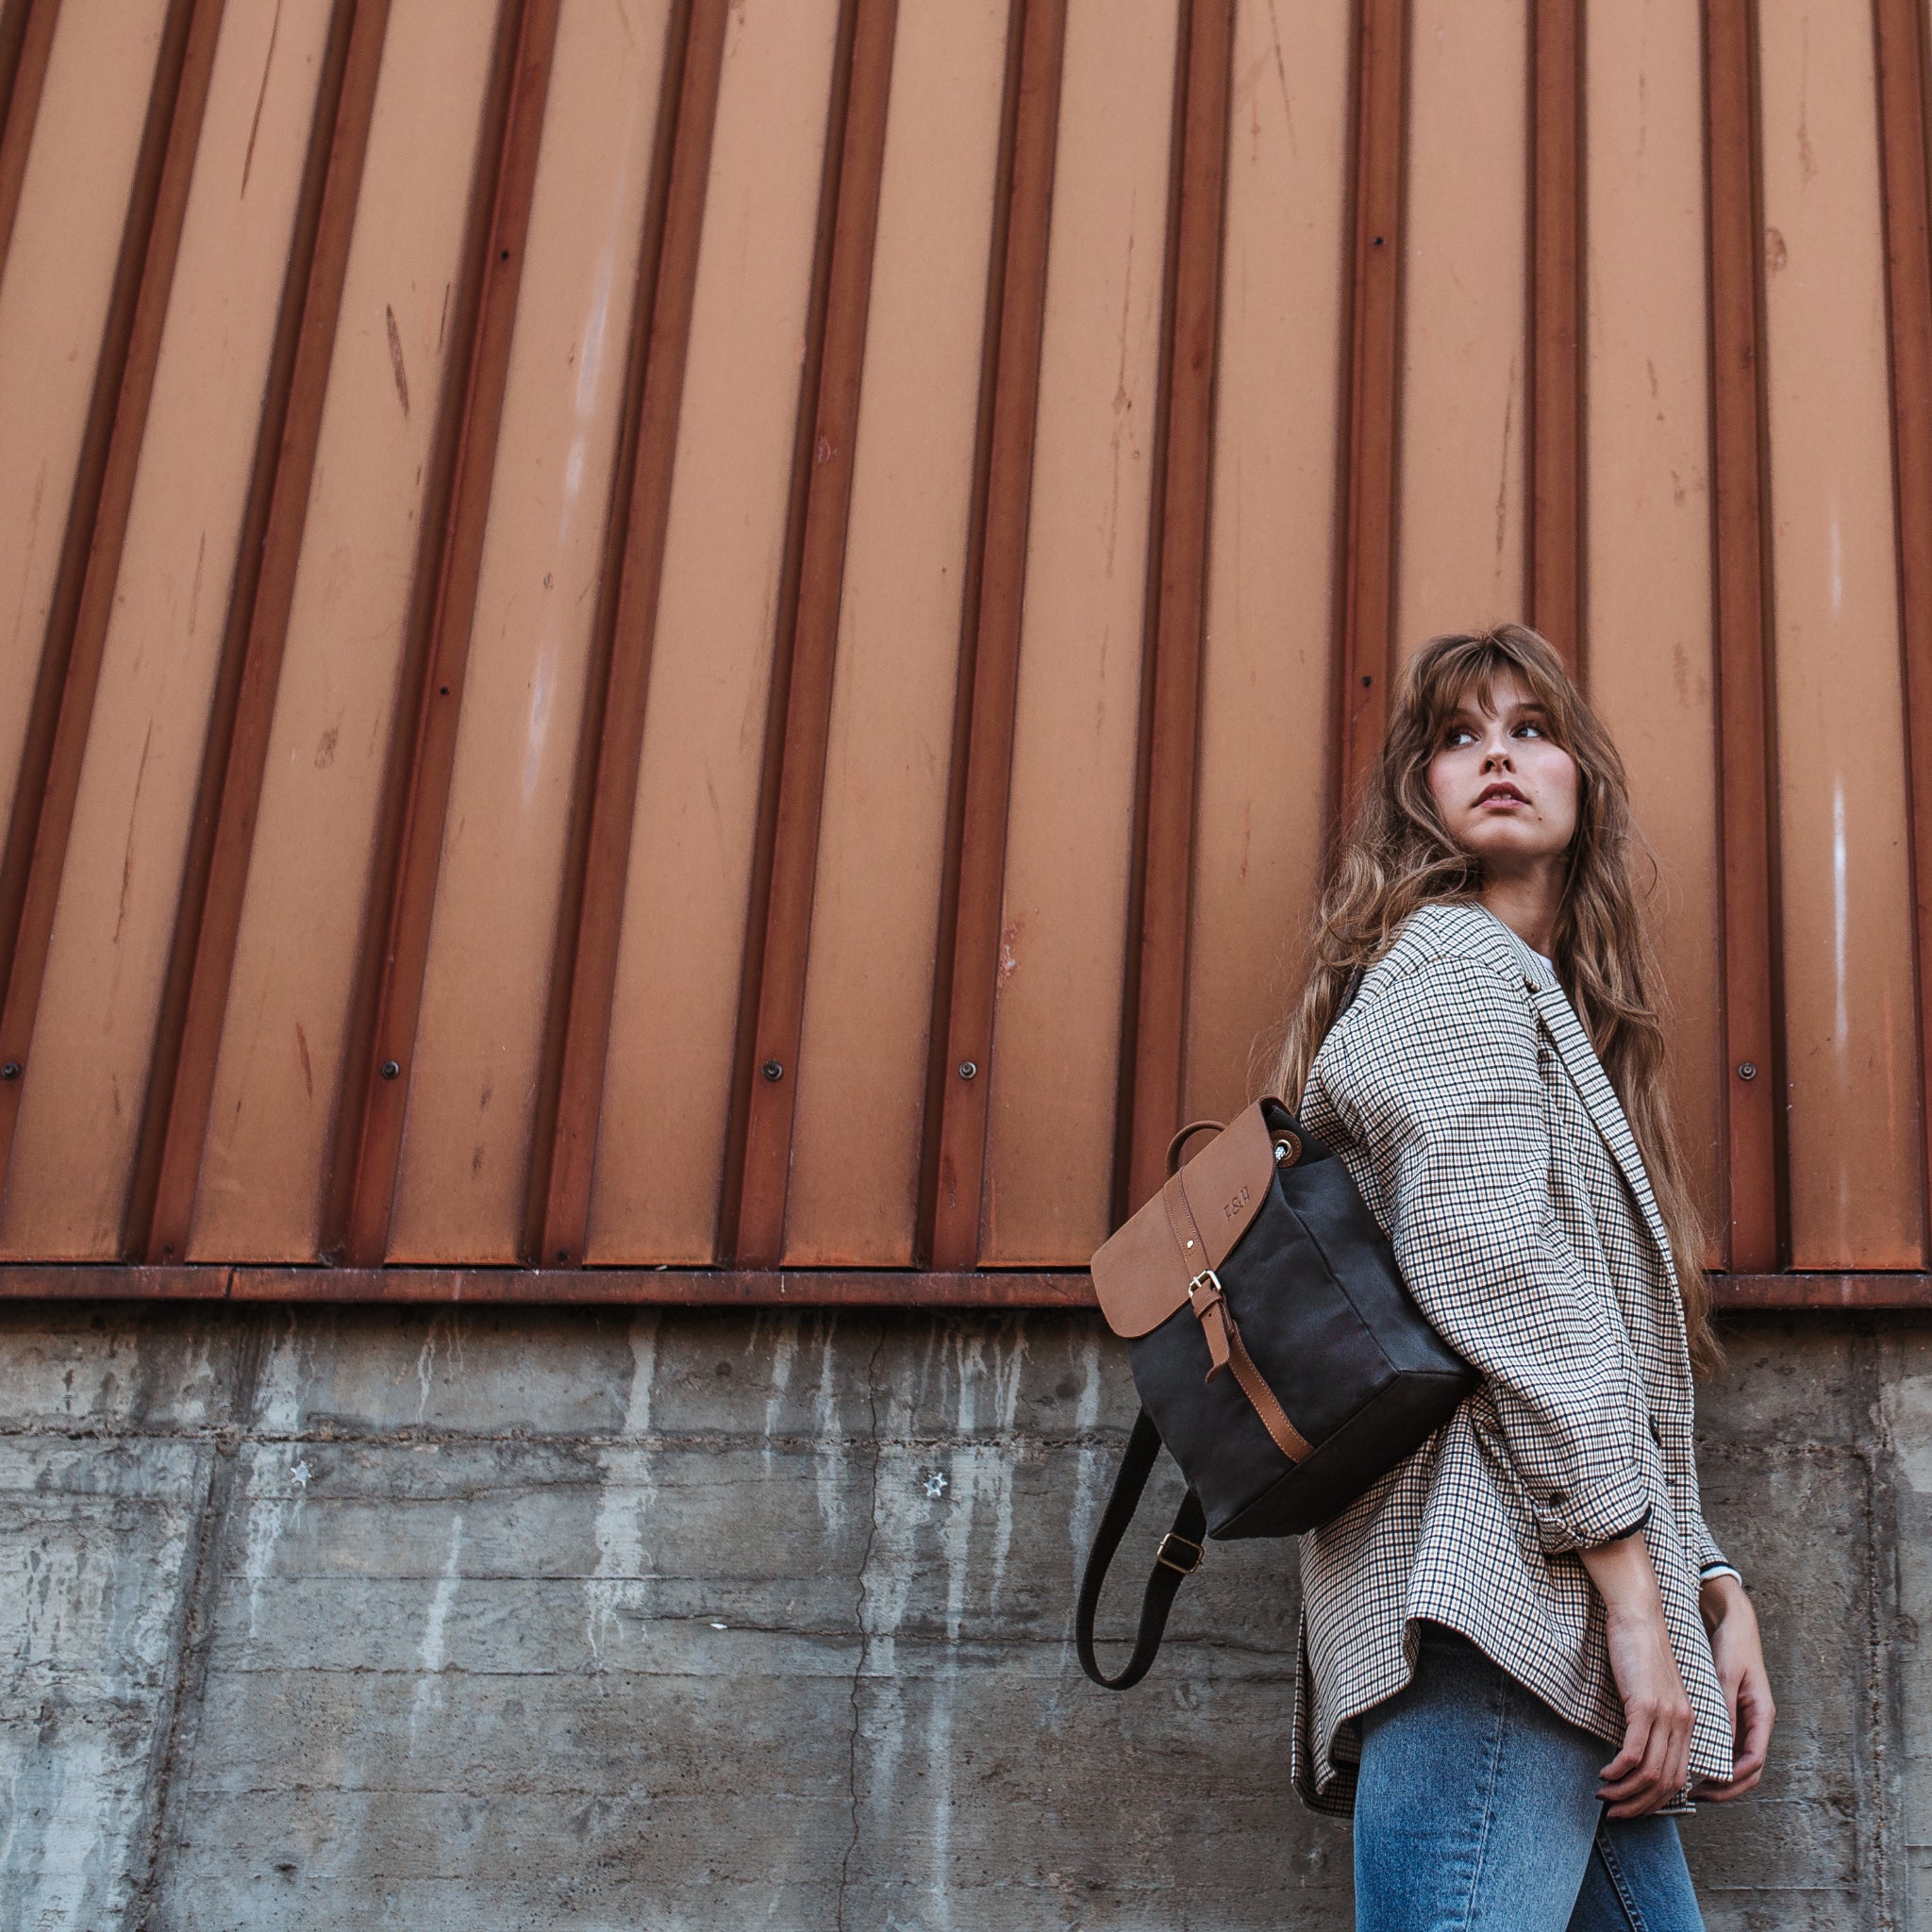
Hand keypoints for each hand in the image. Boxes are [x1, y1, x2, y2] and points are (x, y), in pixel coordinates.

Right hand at [1580, 1531, 1694, 1817]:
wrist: (1638, 1614)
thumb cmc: (1638, 1647)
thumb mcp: (1651, 1688)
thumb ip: (1652, 1717)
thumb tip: (1635, 1746)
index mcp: (1688, 1723)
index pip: (1678, 1778)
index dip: (1656, 1801)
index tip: (1631, 1807)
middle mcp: (1683, 1724)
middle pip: (1667, 1784)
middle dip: (1640, 1806)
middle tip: (1616, 1813)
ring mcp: (1666, 1716)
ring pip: (1652, 1774)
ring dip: (1626, 1793)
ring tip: (1605, 1797)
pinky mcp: (1645, 1705)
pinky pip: (1634, 1753)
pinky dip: (1619, 1772)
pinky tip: (1604, 1775)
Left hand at [1693, 1574, 1774, 1800]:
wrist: (1735, 1621)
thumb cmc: (1733, 1644)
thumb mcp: (1727, 1675)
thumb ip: (1725, 1706)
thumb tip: (1719, 1743)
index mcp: (1762, 1715)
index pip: (1752, 1762)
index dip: (1731, 1779)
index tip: (1706, 1788)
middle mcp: (1757, 1723)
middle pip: (1747, 1770)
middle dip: (1725, 1787)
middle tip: (1694, 1796)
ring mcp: (1747, 1720)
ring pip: (1737, 1761)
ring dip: (1719, 1777)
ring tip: (1689, 1786)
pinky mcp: (1734, 1713)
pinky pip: (1728, 1746)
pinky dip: (1714, 1758)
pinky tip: (1691, 1760)